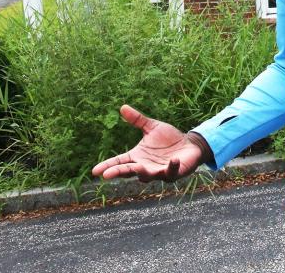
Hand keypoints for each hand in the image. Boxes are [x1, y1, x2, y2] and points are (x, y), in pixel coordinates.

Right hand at [91, 104, 207, 181]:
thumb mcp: (152, 127)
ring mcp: (159, 172)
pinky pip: (172, 171)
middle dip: (119, 173)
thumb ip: (138, 120)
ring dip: (142, 173)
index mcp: (138, 156)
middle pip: (129, 171)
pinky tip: (173, 160)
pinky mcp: (174, 172)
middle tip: (107, 175)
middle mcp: (145, 167)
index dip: (108, 166)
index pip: (120, 162)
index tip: (95, 171)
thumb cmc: (168, 138)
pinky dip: (172, 166)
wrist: (189, 144)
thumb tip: (122, 107)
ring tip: (137, 167)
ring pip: (148, 176)